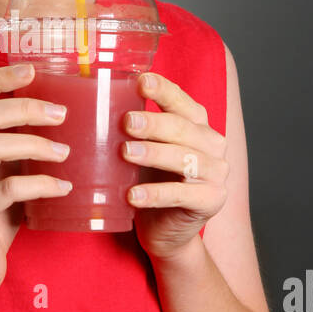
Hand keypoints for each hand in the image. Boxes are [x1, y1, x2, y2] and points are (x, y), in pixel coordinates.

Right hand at [0, 62, 71, 304]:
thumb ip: (17, 146)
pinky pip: (8, 190)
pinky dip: (41, 184)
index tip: (32, 70)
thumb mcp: (2, 173)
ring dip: (35, 145)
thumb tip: (61, 115)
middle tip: (62, 115)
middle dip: (26, 108)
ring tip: (65, 154)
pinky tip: (62, 188)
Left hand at [122, 71, 228, 261]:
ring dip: (154, 154)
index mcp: (198, 126)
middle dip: (153, 123)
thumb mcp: (145, 151)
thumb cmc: (152, 182)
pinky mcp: (211, 201)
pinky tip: (133, 195)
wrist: (167, 230)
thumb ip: (135, 129)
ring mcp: (216, 174)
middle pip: (183, 129)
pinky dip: (156, 194)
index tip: (141, 81)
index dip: (164, 90)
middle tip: (126, 122)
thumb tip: (95, 103)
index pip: (182, 103)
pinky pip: (181, 194)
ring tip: (125, 153)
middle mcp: (213, 145)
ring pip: (184, 159)